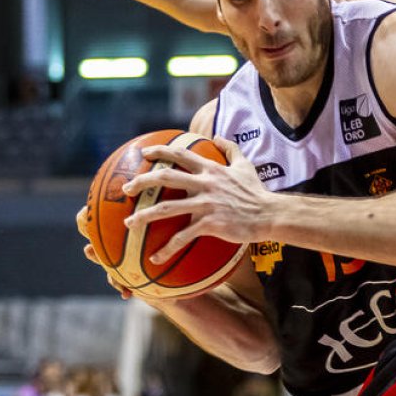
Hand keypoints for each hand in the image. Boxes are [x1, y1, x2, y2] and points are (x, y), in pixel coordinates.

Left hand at [123, 137, 268, 264]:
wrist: (269, 214)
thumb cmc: (256, 192)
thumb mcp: (245, 165)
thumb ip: (230, 149)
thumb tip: (219, 137)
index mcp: (211, 169)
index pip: (180, 154)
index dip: (160, 151)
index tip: (143, 153)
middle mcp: (205, 183)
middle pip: (166, 177)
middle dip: (143, 181)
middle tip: (126, 188)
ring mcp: (206, 203)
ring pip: (168, 207)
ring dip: (145, 215)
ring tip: (129, 223)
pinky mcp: (210, 223)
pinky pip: (182, 236)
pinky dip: (167, 248)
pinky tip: (155, 258)